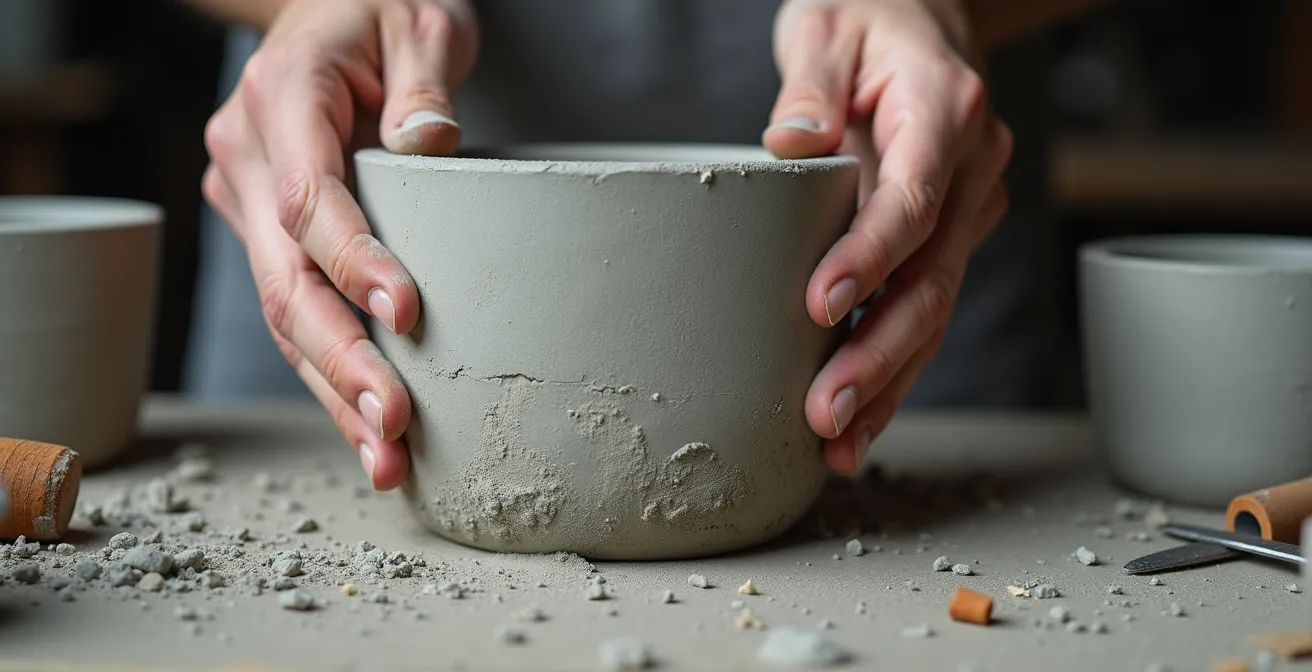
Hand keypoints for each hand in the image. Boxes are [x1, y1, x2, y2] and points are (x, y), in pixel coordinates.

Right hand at [202, 0, 477, 488]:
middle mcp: (248, 159)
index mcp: (281, 99)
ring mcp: (249, 201)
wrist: (328, 13)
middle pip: (286, 278)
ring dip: (333, 390)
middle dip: (341, 361)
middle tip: (393, 427)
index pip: (311, 198)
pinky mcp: (268, 234)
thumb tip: (432, 144)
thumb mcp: (418, 19)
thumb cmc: (379, 13)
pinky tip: (364, 428)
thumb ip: (425, 79)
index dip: (354, 262)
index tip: (405, 314)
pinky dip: (329, 373)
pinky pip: (295, 310)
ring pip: (283, 313)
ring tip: (385, 459)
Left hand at [763, 0, 1012, 472]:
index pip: (913, 197)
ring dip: (890, 380)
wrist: (925, 18)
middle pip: (932, 276)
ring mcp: (969, 207)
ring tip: (839, 442)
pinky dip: (896, 365)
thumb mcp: (829, 27)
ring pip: (935, 307)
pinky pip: (927, 305)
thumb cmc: (868, 19)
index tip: (822, 306)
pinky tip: (863, 417)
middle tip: (827, 414)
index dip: (871, 257)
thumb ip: (811, 81)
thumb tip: (790, 144)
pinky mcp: (950, 235)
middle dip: (880, 355)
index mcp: (943, 109)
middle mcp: (972, 167)